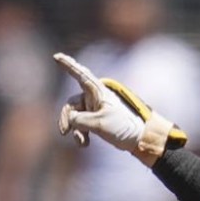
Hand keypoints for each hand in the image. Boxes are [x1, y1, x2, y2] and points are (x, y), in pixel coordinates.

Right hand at [53, 52, 185, 165]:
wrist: (143, 139)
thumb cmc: (124, 126)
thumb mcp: (98, 122)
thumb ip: (78, 119)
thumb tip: (69, 119)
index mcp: (97, 91)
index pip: (80, 74)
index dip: (68, 65)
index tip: (57, 56)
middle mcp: (95, 97)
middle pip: (71, 104)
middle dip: (67, 118)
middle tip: (64, 132)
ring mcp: (96, 109)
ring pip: (76, 117)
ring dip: (76, 130)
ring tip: (82, 142)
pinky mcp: (98, 120)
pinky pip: (82, 125)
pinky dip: (82, 133)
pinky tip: (85, 144)